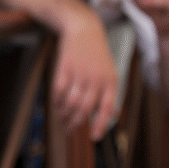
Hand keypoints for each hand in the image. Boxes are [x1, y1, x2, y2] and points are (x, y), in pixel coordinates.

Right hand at [52, 10, 118, 139]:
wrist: (84, 29)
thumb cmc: (98, 55)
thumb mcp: (110, 72)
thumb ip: (110, 94)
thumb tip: (112, 116)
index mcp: (111, 81)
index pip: (106, 108)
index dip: (100, 125)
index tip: (94, 138)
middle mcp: (96, 79)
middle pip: (84, 108)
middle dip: (75, 124)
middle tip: (69, 132)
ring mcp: (80, 73)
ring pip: (70, 102)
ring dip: (64, 115)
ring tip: (62, 121)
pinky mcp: (65, 67)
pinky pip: (58, 90)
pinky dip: (56, 101)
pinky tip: (56, 105)